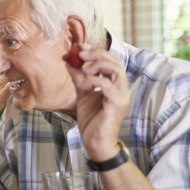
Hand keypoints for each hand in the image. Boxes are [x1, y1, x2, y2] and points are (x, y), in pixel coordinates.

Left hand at [66, 43, 129, 160]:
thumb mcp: (82, 94)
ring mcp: (121, 95)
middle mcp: (121, 87)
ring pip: (115, 70)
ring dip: (97, 64)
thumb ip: (78, 78)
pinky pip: (107, 86)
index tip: (80, 47)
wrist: (95, 142)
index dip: (96, 51)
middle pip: (115, 61)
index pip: (110, 60)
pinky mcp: (117, 104)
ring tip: (83, 67)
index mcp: (114, 84)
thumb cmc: (91, 120)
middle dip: (96, 54)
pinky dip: (94, 80)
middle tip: (80, 53)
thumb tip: (68, 61)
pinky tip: (82, 83)